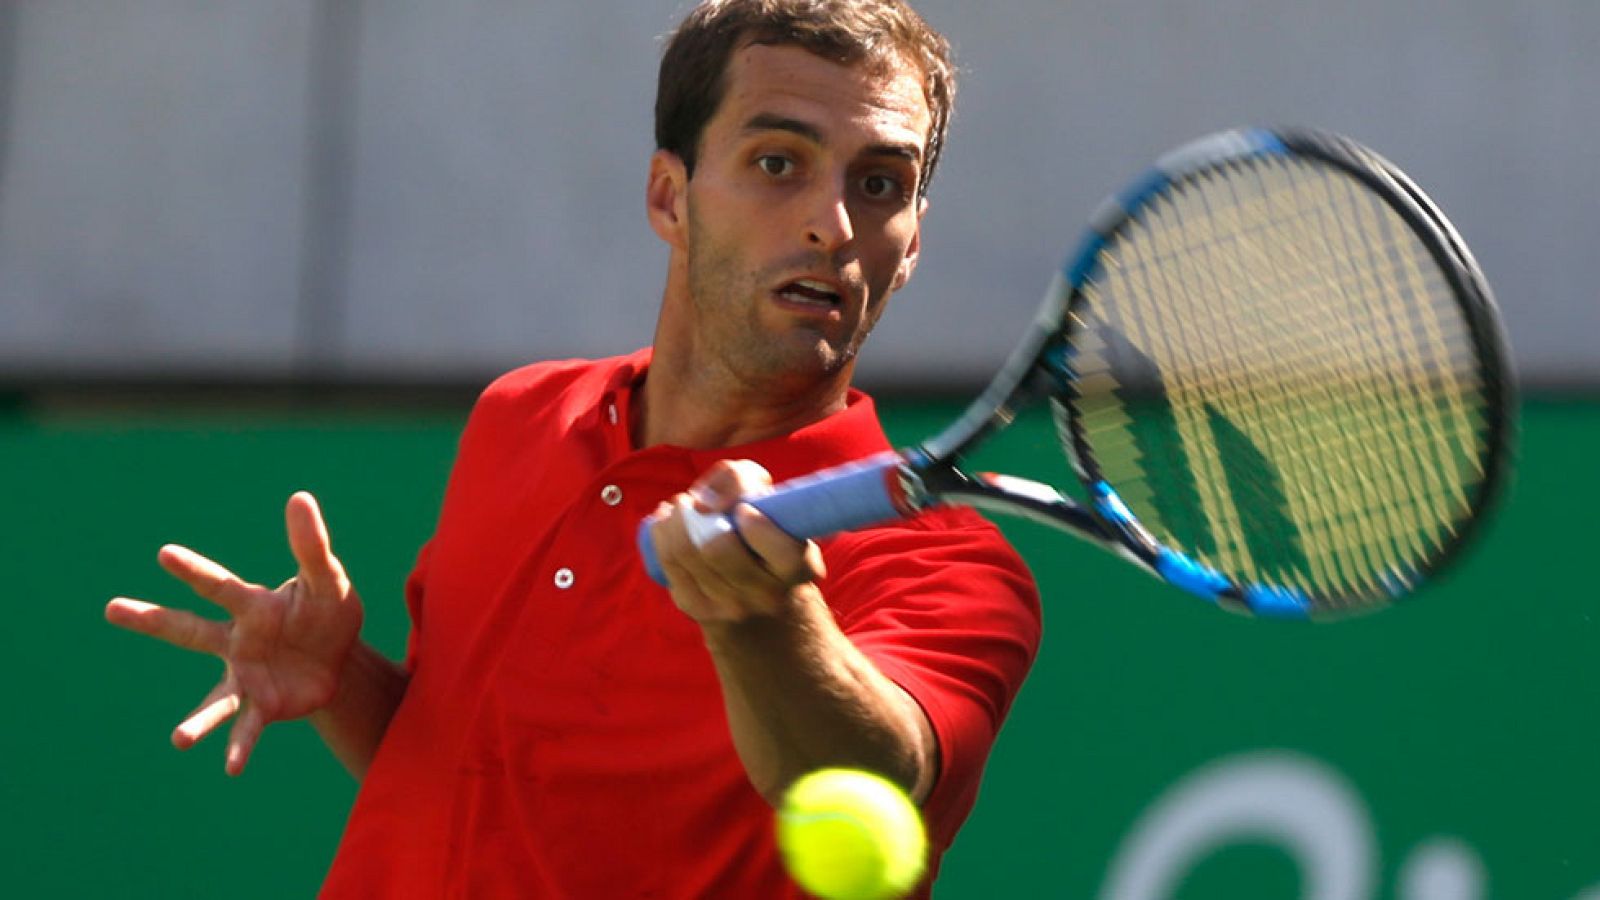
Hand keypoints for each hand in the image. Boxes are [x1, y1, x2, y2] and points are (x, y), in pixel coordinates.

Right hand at [105, 492, 362, 774]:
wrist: (339, 657)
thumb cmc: (326, 611)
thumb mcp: (328, 578)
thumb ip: (312, 545)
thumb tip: (299, 497)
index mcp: (253, 605)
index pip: (220, 585)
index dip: (195, 570)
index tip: (165, 554)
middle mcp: (238, 641)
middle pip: (189, 631)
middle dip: (153, 620)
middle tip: (112, 608)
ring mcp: (245, 676)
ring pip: (215, 699)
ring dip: (198, 721)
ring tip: (179, 740)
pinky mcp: (263, 705)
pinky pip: (248, 728)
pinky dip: (238, 747)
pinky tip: (231, 766)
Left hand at [649, 460, 826, 623]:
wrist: (758, 600)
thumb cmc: (765, 534)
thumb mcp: (773, 504)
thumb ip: (745, 480)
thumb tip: (702, 502)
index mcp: (798, 569)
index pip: (782, 552)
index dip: (756, 526)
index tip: (744, 510)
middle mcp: (767, 596)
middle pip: (718, 548)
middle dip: (701, 512)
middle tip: (698, 500)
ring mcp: (730, 608)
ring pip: (688, 553)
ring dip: (678, 517)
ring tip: (682, 505)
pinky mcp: (696, 608)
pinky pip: (669, 562)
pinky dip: (663, 532)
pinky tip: (666, 520)